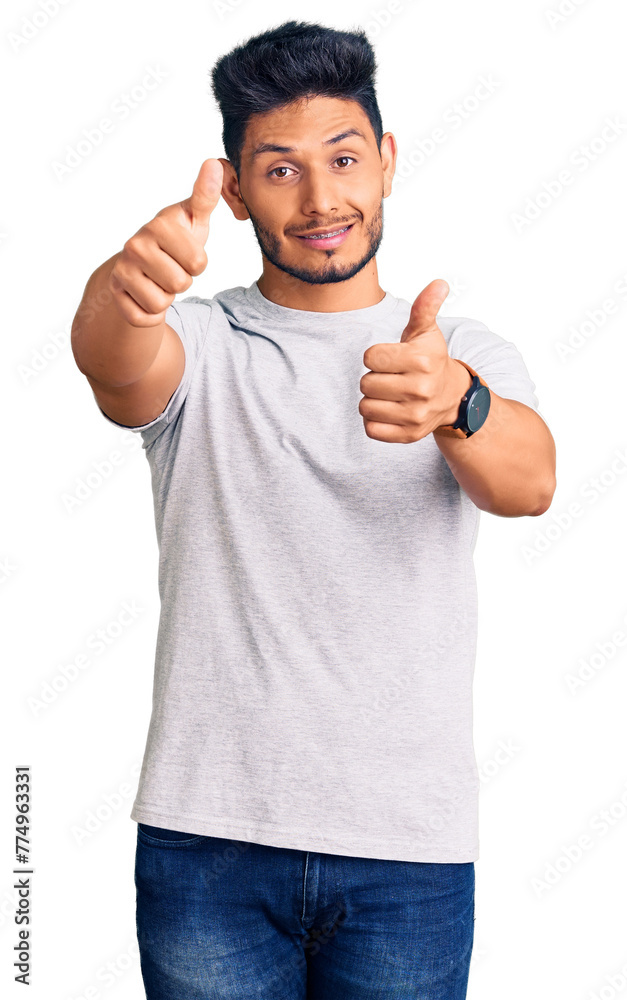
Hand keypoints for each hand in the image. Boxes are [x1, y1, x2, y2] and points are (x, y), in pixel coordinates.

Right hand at [108, 158, 223, 326]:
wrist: (138, 266)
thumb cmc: (173, 241)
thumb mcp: (192, 219)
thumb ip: (205, 196)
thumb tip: (214, 163)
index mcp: (159, 225)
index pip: (199, 263)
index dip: (198, 264)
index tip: (184, 252)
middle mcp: (135, 245)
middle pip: (181, 284)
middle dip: (182, 281)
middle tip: (171, 268)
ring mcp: (122, 270)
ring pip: (162, 303)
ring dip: (166, 297)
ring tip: (158, 280)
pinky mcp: (115, 295)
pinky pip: (144, 317)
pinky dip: (150, 314)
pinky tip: (145, 295)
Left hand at [359, 278, 472, 442]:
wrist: (452, 397)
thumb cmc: (430, 359)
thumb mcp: (426, 332)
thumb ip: (425, 308)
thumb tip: (439, 284)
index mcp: (422, 361)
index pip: (369, 357)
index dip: (376, 356)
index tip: (392, 358)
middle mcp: (421, 389)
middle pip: (365, 383)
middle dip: (374, 378)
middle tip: (392, 377)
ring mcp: (415, 415)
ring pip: (365, 407)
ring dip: (372, 399)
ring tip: (390, 394)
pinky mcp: (408, 435)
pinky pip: (371, 429)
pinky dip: (375, 420)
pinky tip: (389, 410)